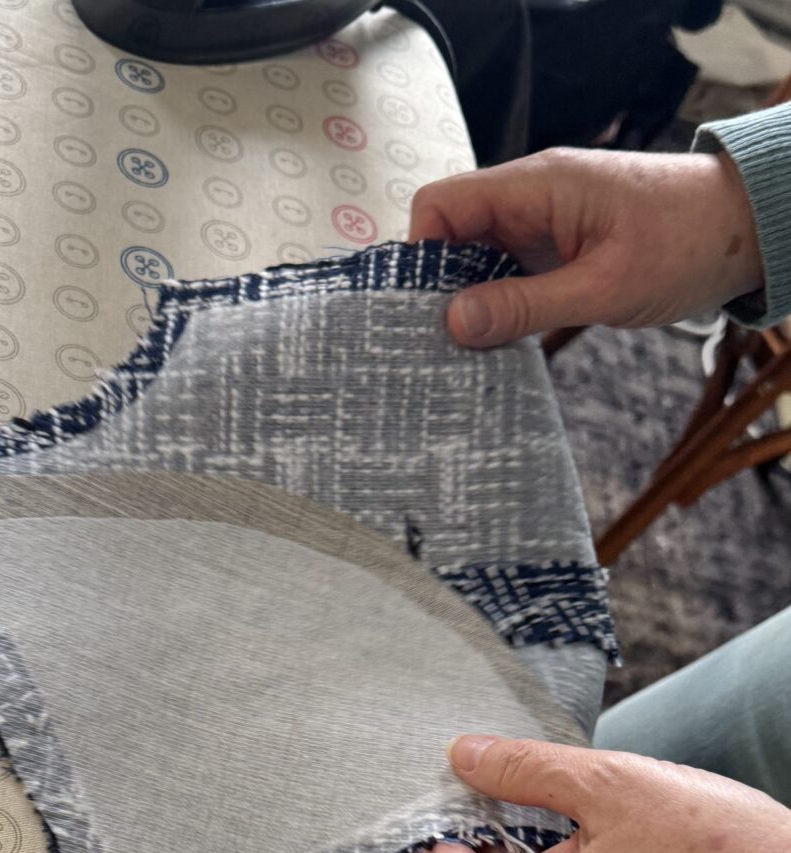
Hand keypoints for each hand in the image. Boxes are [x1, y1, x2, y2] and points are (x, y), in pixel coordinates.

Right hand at [409, 148, 764, 346]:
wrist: (746, 228)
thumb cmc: (687, 244)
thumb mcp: (604, 286)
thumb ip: (524, 304)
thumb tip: (451, 323)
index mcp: (536, 187)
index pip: (441, 205)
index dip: (420, 255)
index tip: (421, 312)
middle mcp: (528, 199)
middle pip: (450, 235)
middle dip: (438, 288)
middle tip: (436, 345)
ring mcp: (539, 224)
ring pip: (473, 259)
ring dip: (467, 302)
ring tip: (463, 352)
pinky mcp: (552, 248)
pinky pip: (503, 273)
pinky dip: (494, 305)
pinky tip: (495, 341)